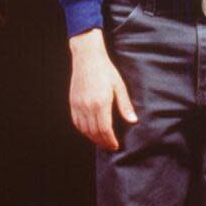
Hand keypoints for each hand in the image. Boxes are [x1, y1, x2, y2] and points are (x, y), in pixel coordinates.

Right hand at [68, 28, 137, 149]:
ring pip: (84, 129)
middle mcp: (88, 106)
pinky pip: (77, 122)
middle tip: (110, 147)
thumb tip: (133, 121)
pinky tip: (90, 132)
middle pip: (94, 132)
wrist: (87, 58)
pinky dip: (83, 131)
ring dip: (93, 138)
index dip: (111, 140)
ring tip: (102, 142)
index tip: (116, 146)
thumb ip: (125, 105)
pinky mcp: (73, 102)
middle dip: (103, 142)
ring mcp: (78, 105)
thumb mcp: (119, 86)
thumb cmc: (106, 70)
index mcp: (101, 103)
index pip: (105, 129)